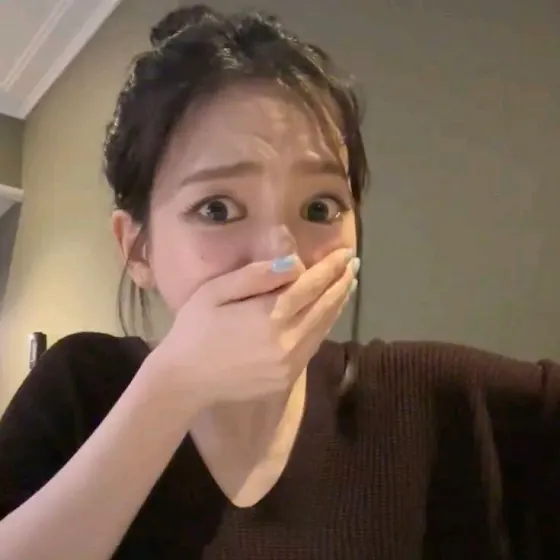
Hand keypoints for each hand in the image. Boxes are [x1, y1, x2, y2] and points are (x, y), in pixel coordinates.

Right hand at [153, 248, 357, 406]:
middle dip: (341, 283)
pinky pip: (314, 346)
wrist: (184, 381)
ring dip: (337, 304)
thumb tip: (293, 263)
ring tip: (347, 284)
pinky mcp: (287, 378)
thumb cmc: (194, 329)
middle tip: (353, 265)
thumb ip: (255, 275)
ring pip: (323, 328)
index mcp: (268, 315)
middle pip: (324, 306)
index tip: (344, 253)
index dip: (329, 268)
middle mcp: (286, 341)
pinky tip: (328, 313)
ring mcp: (289, 363)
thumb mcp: (215, 292)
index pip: (310, 285)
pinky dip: (325, 326)